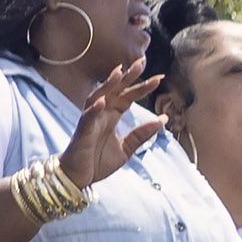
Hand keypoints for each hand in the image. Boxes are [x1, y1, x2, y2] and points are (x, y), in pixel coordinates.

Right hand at [60, 62, 170, 189]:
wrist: (78, 178)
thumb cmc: (97, 162)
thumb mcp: (126, 149)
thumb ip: (142, 134)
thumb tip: (162, 119)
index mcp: (111, 117)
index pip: (128, 97)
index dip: (142, 87)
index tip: (158, 78)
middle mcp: (101, 115)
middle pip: (114, 91)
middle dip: (127, 77)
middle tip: (140, 63)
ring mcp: (90, 122)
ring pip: (98, 97)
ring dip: (108, 86)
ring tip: (119, 74)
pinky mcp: (82, 133)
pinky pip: (87, 118)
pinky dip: (94, 109)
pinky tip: (102, 101)